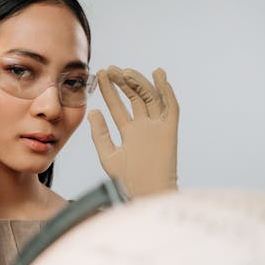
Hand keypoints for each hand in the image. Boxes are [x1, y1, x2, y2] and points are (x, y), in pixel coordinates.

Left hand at [87, 66, 178, 197]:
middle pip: (134, 98)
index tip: (99, 75)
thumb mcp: (107, 155)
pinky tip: (158, 76)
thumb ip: (100, 134)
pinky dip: (166, 92)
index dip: (109, 91)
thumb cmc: (125, 181)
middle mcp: (143, 127)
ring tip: (125, 71)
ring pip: (150, 99)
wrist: (145, 194)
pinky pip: (170, 108)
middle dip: (122, 83)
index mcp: (128, 132)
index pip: (118, 106)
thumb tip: (93, 111)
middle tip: (110, 69)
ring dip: (139, 83)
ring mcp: (157, 127)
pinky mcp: (170, 131)